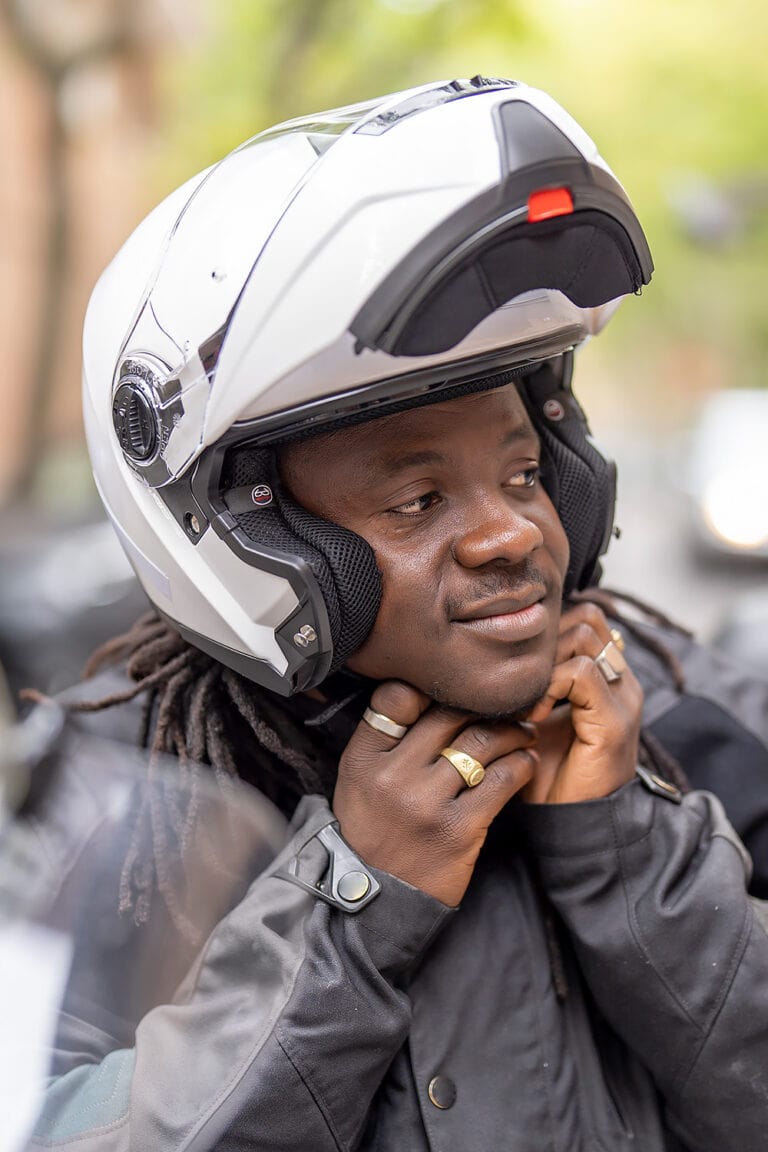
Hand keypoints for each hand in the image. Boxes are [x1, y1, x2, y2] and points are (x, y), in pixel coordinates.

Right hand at [333, 682, 536, 905]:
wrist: (378, 900)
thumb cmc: (374, 830)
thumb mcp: (358, 780)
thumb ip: (384, 738)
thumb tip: (428, 692)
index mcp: (363, 759)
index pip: (396, 697)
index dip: (430, 687)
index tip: (454, 692)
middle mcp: (392, 777)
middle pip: (447, 714)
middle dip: (483, 705)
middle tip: (505, 706)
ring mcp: (426, 803)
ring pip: (481, 741)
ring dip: (511, 731)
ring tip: (523, 732)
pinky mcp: (459, 830)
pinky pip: (501, 780)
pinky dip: (520, 764)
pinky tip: (525, 762)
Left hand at [523, 602, 642, 804]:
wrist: (570, 823)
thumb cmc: (547, 772)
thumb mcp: (534, 715)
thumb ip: (530, 680)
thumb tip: (489, 646)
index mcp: (607, 676)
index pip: (584, 616)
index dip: (547, 630)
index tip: (517, 666)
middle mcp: (621, 680)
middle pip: (585, 616)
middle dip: (543, 640)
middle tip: (519, 679)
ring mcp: (623, 698)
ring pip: (583, 634)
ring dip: (544, 661)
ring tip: (527, 698)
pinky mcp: (615, 720)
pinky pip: (581, 672)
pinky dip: (549, 686)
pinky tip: (534, 716)